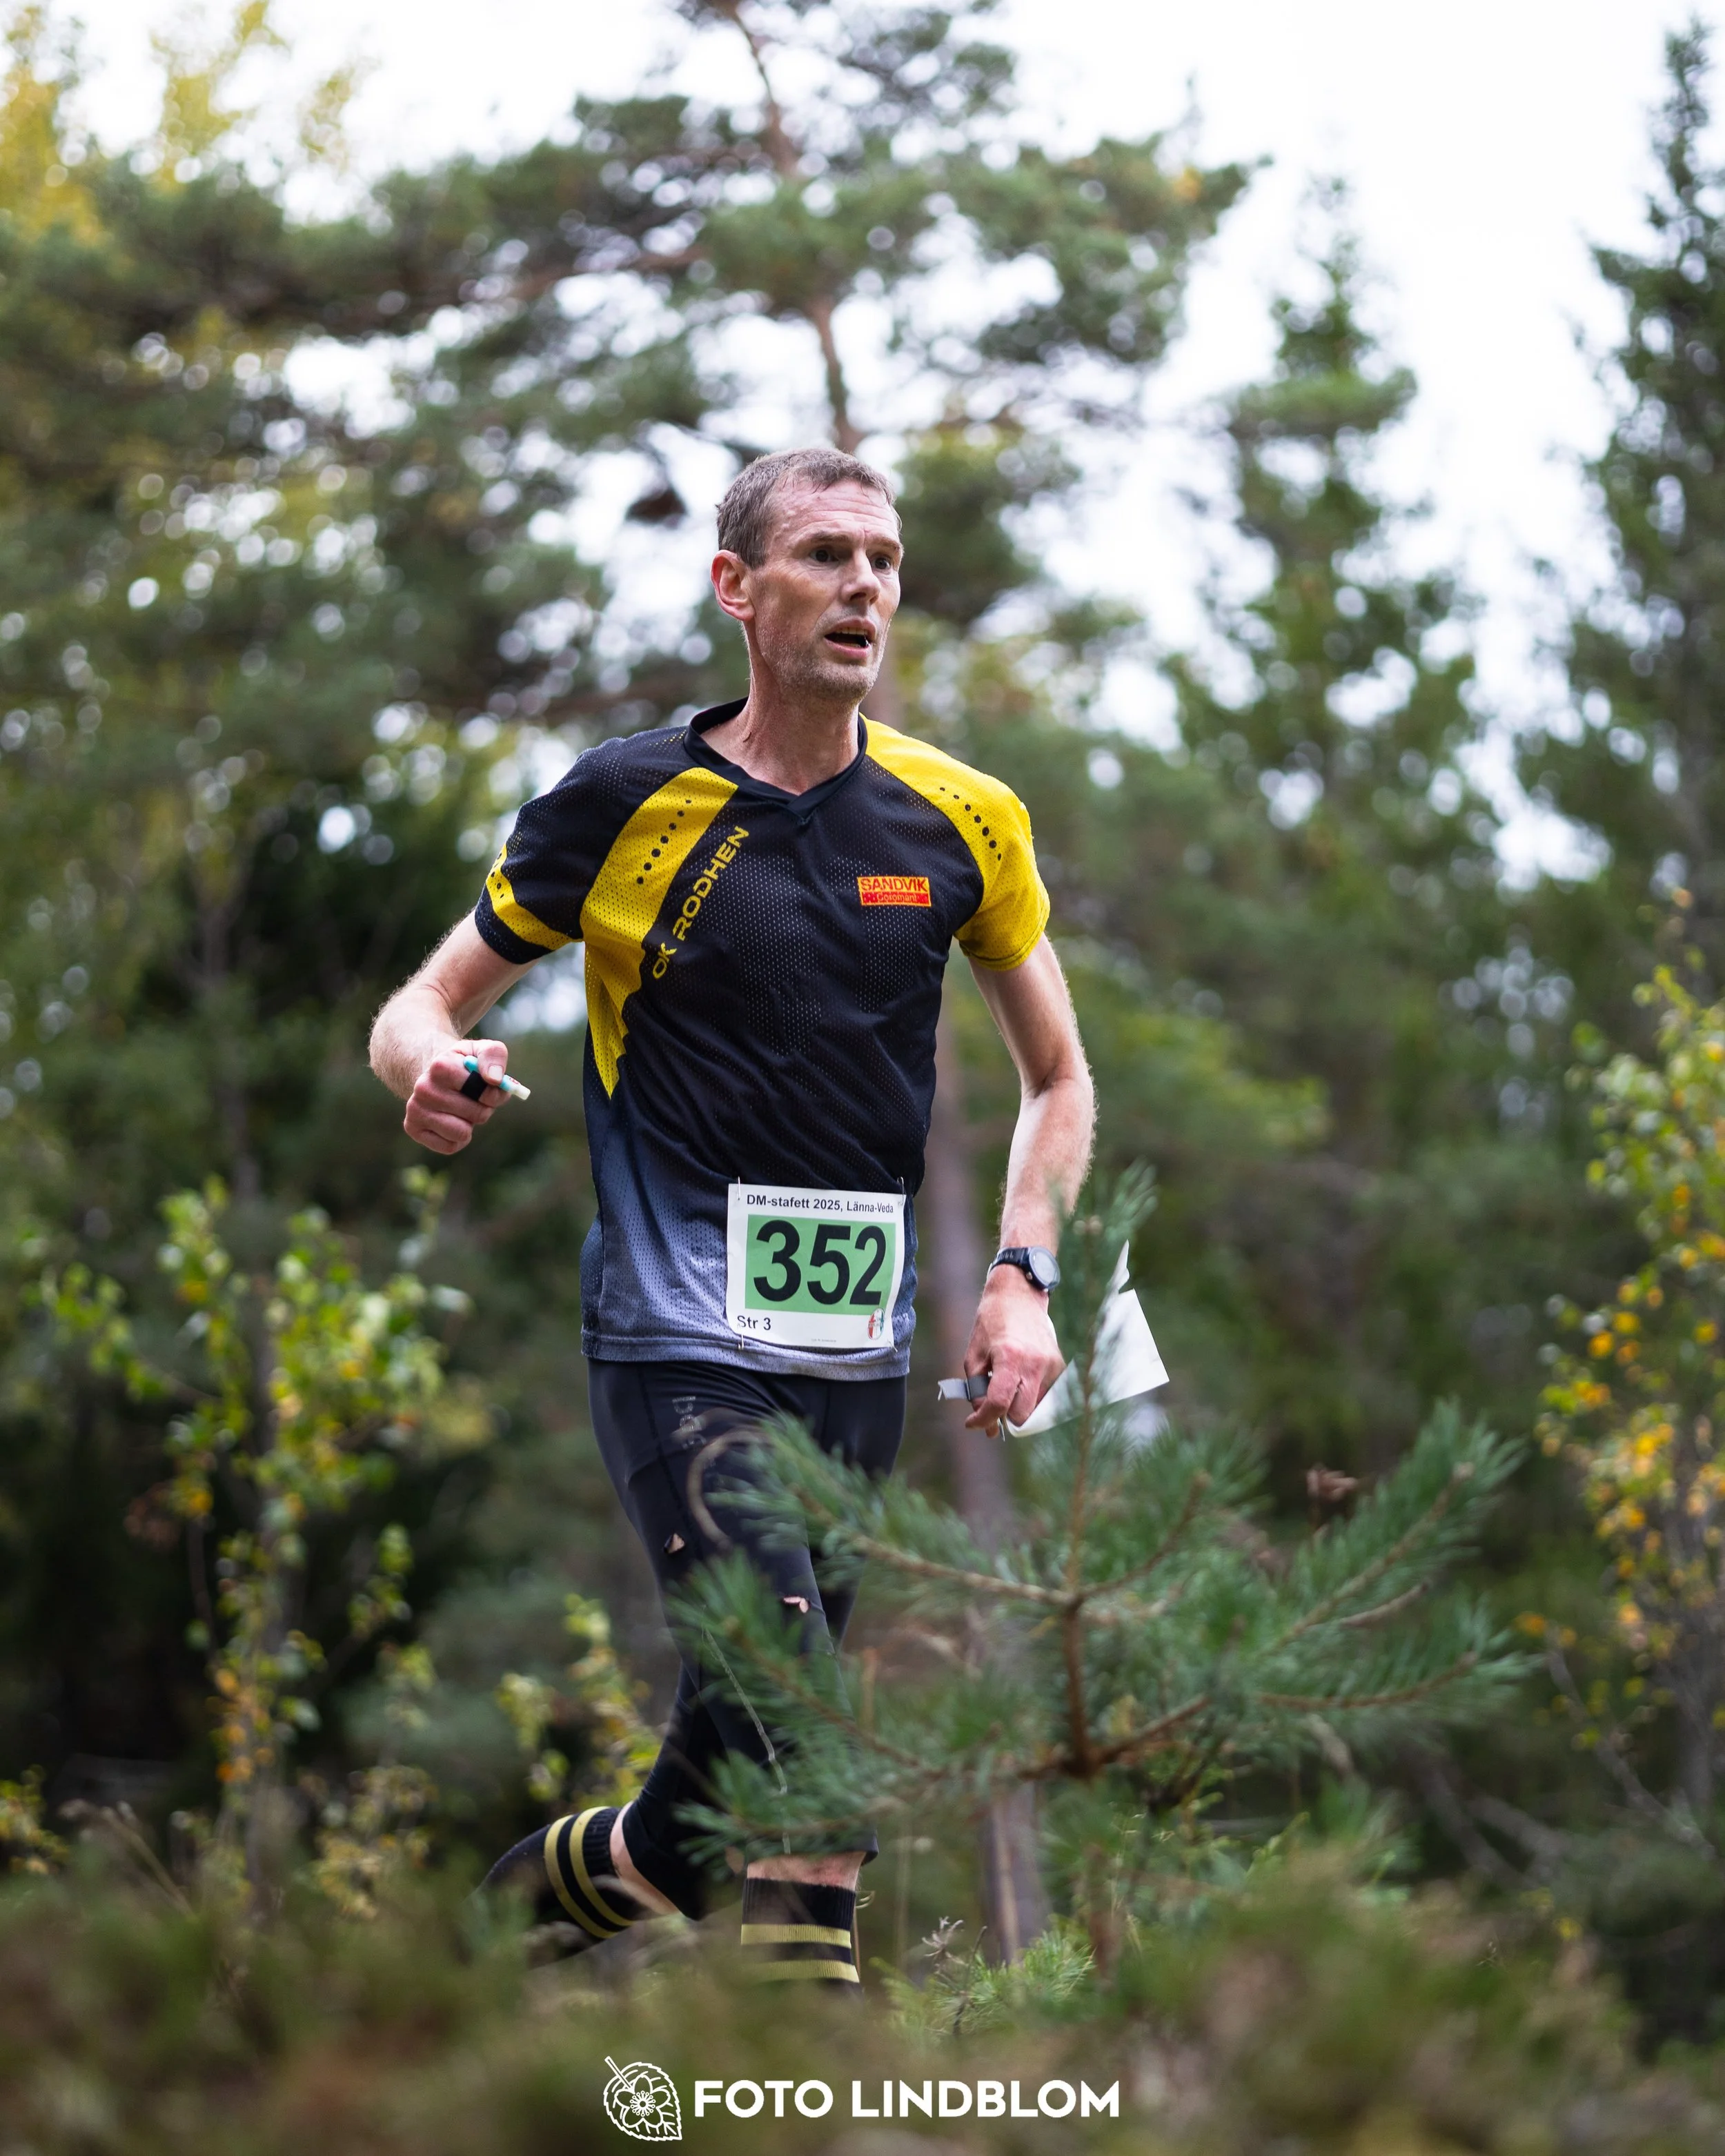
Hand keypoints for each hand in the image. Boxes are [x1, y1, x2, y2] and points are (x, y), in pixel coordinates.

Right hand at [402, 1038, 508, 1154]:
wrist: (434, 1075)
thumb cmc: (463, 1065)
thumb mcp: (480, 1051)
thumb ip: (494, 1056)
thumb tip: (495, 1079)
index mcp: (441, 1066)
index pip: (483, 1091)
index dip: (492, 1092)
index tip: (487, 1086)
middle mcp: (423, 1088)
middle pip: (477, 1115)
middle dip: (483, 1109)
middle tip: (473, 1099)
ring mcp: (415, 1109)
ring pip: (462, 1134)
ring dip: (469, 1125)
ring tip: (462, 1110)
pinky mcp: (412, 1128)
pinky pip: (449, 1146)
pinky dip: (457, 1139)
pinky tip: (451, 1121)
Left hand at [963, 1265, 1063, 1435]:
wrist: (1018, 1295)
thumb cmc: (990, 1324)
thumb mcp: (973, 1356)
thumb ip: (977, 1390)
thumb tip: (986, 1424)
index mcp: (1009, 1357)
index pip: (999, 1403)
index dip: (982, 1420)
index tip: (972, 1423)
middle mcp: (1035, 1363)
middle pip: (1021, 1414)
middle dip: (1004, 1416)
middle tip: (990, 1405)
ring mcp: (1051, 1365)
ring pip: (1034, 1408)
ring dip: (1017, 1405)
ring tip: (1006, 1383)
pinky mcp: (1058, 1366)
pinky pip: (1043, 1396)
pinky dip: (1028, 1395)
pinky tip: (1020, 1376)